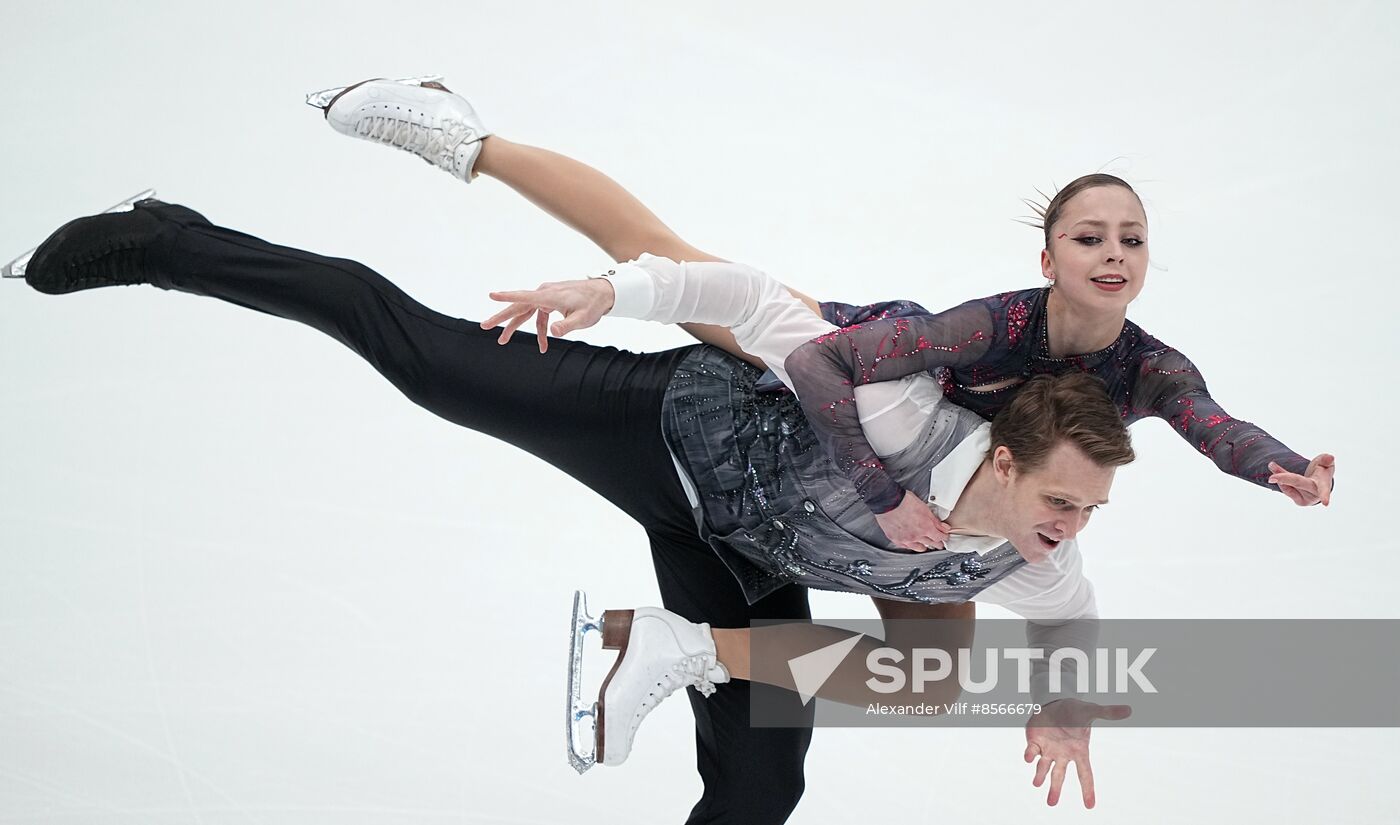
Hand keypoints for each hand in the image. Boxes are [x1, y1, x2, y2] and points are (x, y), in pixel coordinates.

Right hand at [481, 278, 615, 352]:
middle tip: (485, 326)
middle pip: (518, 305)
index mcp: (549, 296)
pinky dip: (539, 329)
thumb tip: (553, 332)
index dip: (507, 297)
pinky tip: (542, 345)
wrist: (604, 293)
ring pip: (526, 312)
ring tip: (502, 340)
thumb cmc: (593, 305)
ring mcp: (547, 296)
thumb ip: (567, 325)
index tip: (491, 295)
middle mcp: (545, 294)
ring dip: (516, 326)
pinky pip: (539, 316)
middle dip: (501, 317)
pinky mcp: (551, 301)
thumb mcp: (583, 319)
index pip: (524, 296)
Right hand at [874, 490, 950, 550]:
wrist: (888, 502)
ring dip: (924, 546)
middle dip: (937, 543)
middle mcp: (917, 536)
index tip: (944, 536)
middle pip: (931, 544)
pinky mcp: (896, 540)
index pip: (940, 537)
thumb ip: (935, 520)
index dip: (944, 537)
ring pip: (919, 548)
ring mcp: (906, 539)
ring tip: (926, 543)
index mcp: (926, 528)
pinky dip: (911, 545)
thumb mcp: (925, 508)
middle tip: (939, 542)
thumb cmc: (904, 502)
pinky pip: (907, 547)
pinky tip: (912, 543)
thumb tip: (944, 527)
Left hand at [1024, 698, 1131, 807]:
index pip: (1085, 774)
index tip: (1090, 806)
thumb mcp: (1092, 711)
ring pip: (1043, 767)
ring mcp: (1048, 750)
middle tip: (1051, 803)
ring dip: (1040, 776)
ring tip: (1037, 784)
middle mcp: (1063, 754)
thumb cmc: (1075, 712)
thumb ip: (1108, 713)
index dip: (1087, 789)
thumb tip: (1129, 709)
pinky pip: (1031, 751)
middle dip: (1055, 789)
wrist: (1056, 703)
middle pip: (1059, 775)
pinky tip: (1028, 758)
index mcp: (1078, 751)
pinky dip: (1029, 755)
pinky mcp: (1035, 741)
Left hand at [1267, 453, 1334, 506]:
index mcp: (1324, 484)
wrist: (1317, 484)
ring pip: (1288, 485)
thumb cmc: (1322, 472)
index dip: (1325, 495)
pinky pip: (1286, 489)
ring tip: (1272, 465)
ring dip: (1279, 474)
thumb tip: (1330, 457)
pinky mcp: (1299, 501)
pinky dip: (1280, 479)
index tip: (1326, 504)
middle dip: (1284, 478)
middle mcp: (1315, 494)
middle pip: (1298, 483)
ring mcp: (1306, 499)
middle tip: (1271, 478)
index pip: (1324, 488)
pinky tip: (1275, 472)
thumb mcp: (1326, 464)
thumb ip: (1326, 460)